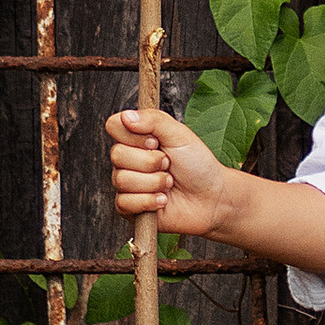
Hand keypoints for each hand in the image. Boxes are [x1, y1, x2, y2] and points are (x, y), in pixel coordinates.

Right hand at [107, 105, 235, 241]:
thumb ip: (154, 120)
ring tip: (169, 183)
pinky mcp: (129, 207)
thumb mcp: (179, 134)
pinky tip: (163, 200)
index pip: (114, 126)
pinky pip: (124, 202)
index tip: (155, 141)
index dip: (134, 135)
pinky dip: (150, 201)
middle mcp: (128, 159)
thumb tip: (126, 116)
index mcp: (137, 137)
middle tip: (168, 165)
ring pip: (122, 180)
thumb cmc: (197, 165)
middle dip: (150, 162)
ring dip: (154, 182)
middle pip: (117, 154)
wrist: (210, 198)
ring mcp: (127, 184)